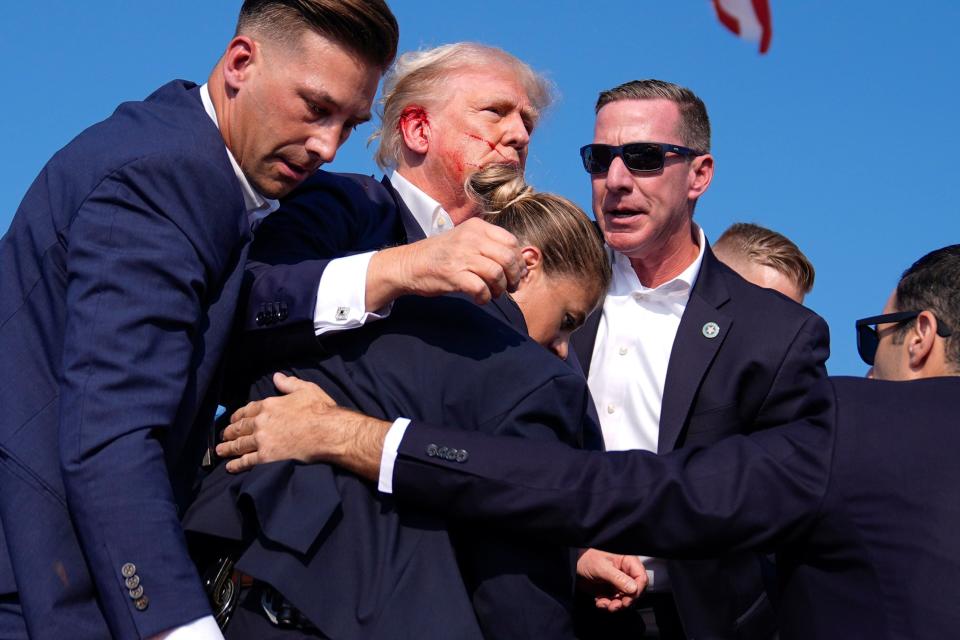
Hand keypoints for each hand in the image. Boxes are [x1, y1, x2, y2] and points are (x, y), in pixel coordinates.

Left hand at [218, 373, 389, 477]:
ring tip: (221, 451)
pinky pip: (246, 461)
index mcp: (269, 405)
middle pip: (240, 428)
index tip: (233, 419)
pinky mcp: (266, 457)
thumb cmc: (320, 410)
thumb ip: (289, 383)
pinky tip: (230, 467)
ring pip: (239, 445)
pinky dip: (236, 465)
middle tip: (223, 436)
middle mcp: (261, 422)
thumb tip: (277, 376)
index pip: (247, 410)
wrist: (328, 432)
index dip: (238, 415)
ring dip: (228, 448)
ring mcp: (262, 441)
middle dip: (229, 432)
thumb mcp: (306, 390)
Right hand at [366, 218, 525, 308]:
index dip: (518, 260)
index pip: (511, 242)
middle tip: (510, 287)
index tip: (516, 273)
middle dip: (514, 277)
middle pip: (508, 258)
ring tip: (494, 293)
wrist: (409, 264)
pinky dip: (485, 297)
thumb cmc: (440, 255)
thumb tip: (519, 265)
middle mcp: (471, 238)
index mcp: (477, 227)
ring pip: (497, 273)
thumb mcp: (465, 239)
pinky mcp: (454, 274)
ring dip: (500, 289)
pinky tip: (480, 299)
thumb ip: (489, 246)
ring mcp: (462, 255)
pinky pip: (481, 288)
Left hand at [576, 548, 647, 611]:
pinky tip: (600, 602)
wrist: (570, 564)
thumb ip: (618, 578)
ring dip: (616, 605)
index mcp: (626, 561)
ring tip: (606, 605)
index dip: (637, 590)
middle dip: (626, 600)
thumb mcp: (602, 567)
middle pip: (635, 591)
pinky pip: (613, 602)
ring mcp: (617, 582)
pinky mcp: (608, 590)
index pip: (641, 577)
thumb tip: (634, 589)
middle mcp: (624, 572)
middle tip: (617, 605)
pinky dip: (608, 605)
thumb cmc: (586, 558)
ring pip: (624, 599)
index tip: (629, 598)